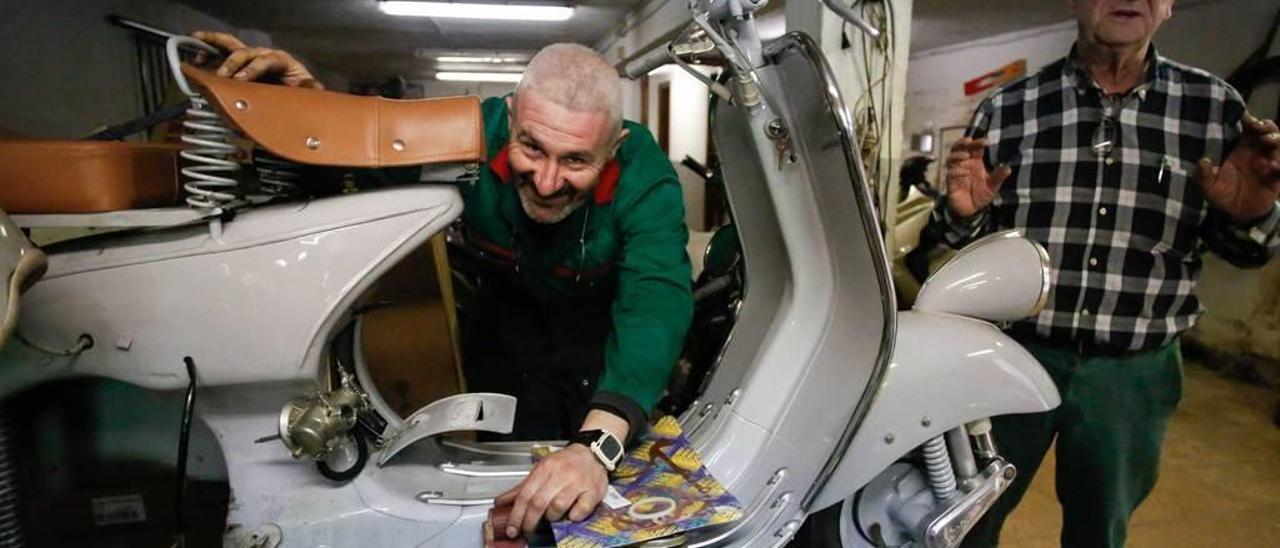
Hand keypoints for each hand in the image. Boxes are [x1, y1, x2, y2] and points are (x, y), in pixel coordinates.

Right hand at [190, 31, 322, 89]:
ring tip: (197, 47)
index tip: (241, 80)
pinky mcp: (239, 63)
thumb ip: (309, 89)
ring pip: (231, 44)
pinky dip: (208, 51)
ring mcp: (250, 57)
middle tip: (222, 76)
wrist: (295, 92)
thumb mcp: (307, 91)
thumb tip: (311, 88)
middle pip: (246, 52)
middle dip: (233, 62)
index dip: (253, 69)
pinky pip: (222, 52)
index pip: (267, 60)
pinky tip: (195, 56)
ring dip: (213, 44)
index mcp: (281, 60)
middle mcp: (263, 55)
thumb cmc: (299, 90)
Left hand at [494, 443, 607, 538]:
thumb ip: (522, 487)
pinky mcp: (593, 492)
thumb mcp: (541, 470)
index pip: (525, 494)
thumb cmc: (565, 463)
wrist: (593, 454)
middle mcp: (561, 474)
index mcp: (545, 468)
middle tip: (527, 530)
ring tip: (551, 517)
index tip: (512, 529)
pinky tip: (571, 514)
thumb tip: (500, 502)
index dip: (517, 515)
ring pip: (558, 507)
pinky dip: (573, 517)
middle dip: (529, 521)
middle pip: (539, 503)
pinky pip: (580, 511)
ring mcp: (578, 483)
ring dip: (551, 518)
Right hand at [945, 137, 1010, 218]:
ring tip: (965, 156)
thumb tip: (1008, 168)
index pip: (975, 148)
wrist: (971, 211)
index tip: (986, 142)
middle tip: (969, 141)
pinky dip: (956, 171)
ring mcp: (956, 173)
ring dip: (957, 155)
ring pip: (951, 158)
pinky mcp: (950, 183)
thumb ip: (998, 176)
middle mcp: (964, 165)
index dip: (978, 142)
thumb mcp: (993, 186)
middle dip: (963, 143)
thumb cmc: (981, 195)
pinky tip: (964, 172)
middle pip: (959, 148)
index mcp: (975, 162)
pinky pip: (950, 174)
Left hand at [1196, 112, 1279, 222]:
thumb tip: (1203, 161)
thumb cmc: (1222, 195)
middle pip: (1268, 131)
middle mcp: (1256, 152)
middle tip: (1258, 126)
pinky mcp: (1276, 177)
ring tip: (1266, 141)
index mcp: (1241, 149)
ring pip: (1279, 144)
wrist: (1237, 214)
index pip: (1248, 128)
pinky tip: (1273, 167)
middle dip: (1265, 126)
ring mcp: (1268, 163)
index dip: (1249, 119)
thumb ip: (1203, 175)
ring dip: (1275, 139)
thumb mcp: (1208, 186)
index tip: (1244, 116)